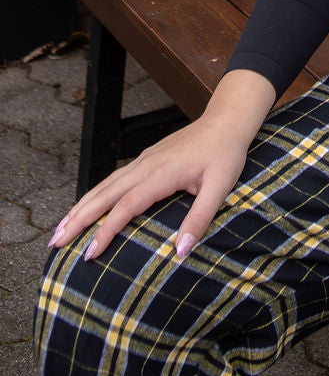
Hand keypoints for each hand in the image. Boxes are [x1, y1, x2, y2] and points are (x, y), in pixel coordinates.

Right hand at [47, 69, 275, 262]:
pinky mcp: (146, 160)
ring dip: (81, 207)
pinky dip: (95, 195)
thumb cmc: (225, 154)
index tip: (89, 254)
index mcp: (160, 174)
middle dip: (78, 219)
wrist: (227, 120)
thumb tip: (181, 253)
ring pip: (104, 185)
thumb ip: (199, 219)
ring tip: (59, 229)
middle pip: (104, 194)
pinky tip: (87, 207)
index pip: (125, 206)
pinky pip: (113, 180)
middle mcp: (145, 166)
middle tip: (55, 244)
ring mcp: (143, 161)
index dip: (105, 231)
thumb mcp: (220, 187)